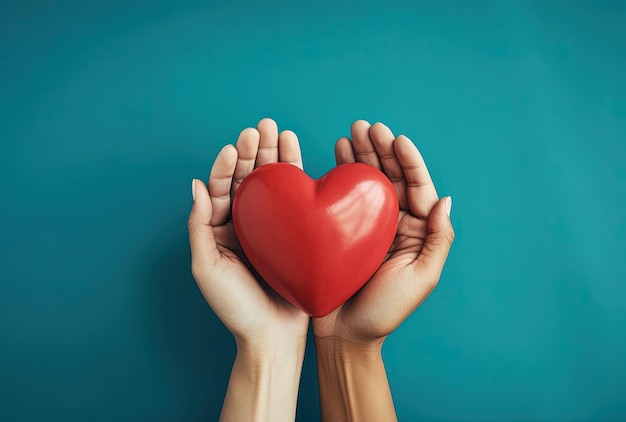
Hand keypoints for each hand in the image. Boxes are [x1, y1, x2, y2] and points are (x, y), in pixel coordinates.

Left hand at [188, 118, 308, 420]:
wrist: (272, 337)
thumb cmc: (236, 308)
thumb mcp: (206, 268)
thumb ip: (199, 226)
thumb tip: (196, 185)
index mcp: (221, 230)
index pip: (221, 188)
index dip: (225, 165)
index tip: (233, 147)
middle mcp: (246, 223)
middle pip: (247, 178)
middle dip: (252, 151)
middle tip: (259, 128)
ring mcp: (273, 226)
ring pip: (271, 182)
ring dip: (273, 154)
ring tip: (278, 129)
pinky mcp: (296, 232)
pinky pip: (295, 198)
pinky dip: (295, 173)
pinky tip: (296, 152)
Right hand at [313, 120, 453, 342]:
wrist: (347, 334)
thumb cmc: (386, 311)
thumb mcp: (422, 277)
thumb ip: (438, 240)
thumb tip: (446, 200)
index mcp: (416, 231)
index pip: (417, 187)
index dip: (409, 161)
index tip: (396, 138)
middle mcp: (394, 222)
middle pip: (391, 177)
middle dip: (380, 149)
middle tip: (366, 126)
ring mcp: (366, 224)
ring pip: (368, 180)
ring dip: (361, 154)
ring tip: (351, 132)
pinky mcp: (341, 229)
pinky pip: (344, 195)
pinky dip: (341, 172)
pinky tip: (337, 153)